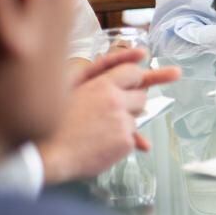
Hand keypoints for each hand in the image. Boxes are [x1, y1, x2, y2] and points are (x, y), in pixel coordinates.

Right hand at [38, 49, 180, 183]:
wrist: (42, 154)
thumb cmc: (51, 119)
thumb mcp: (69, 86)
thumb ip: (98, 72)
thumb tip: (134, 59)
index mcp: (101, 84)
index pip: (134, 73)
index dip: (142, 76)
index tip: (173, 74)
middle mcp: (116, 101)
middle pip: (142, 97)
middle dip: (132, 103)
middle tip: (111, 113)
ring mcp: (122, 123)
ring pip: (137, 119)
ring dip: (123, 124)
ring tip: (95, 132)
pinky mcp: (124, 143)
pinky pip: (133, 139)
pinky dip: (120, 143)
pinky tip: (99, 146)